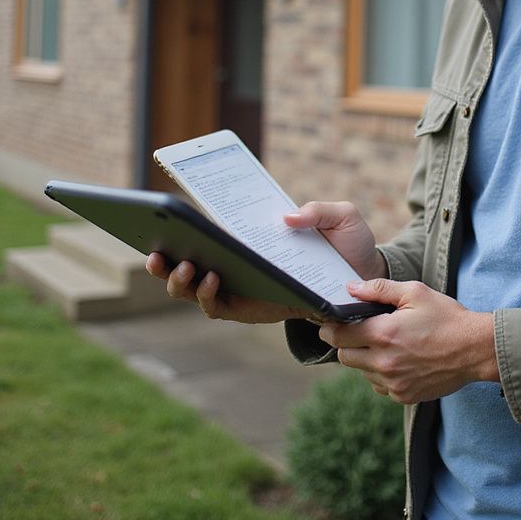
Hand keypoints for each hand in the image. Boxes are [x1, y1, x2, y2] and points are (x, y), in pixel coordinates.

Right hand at [145, 200, 385, 322]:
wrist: (364, 282)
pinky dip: (206, 296)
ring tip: (186, 264)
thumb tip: (285, 218)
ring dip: (180, 279)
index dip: (182, 223)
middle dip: (165, 258)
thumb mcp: (340, 218)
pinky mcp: (248, 309)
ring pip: (192, 288)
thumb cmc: (347, 246)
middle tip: (157, 248)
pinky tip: (210, 279)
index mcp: (249, 236)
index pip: (209, 228)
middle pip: (187, 260)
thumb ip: (317, 211)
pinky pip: (217, 306)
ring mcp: (239, 286)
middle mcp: (237, 261)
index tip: (162, 212)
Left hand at [317, 279, 498, 403]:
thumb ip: (379, 289)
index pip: (338, 336)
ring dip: (365, 358)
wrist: (475, 349)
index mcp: (384, 334)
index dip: (329, 328)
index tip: (329, 323)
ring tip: (387, 343)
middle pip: (344, 357)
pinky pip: (379, 385)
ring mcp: (393, 383)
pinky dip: (381, 373)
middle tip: (360, 330)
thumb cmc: (446, 317)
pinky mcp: (403, 396)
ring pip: (361, 372)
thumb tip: (351, 288)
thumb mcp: (415, 293)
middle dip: (347, 343)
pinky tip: (398, 359)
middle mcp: (384, 362)